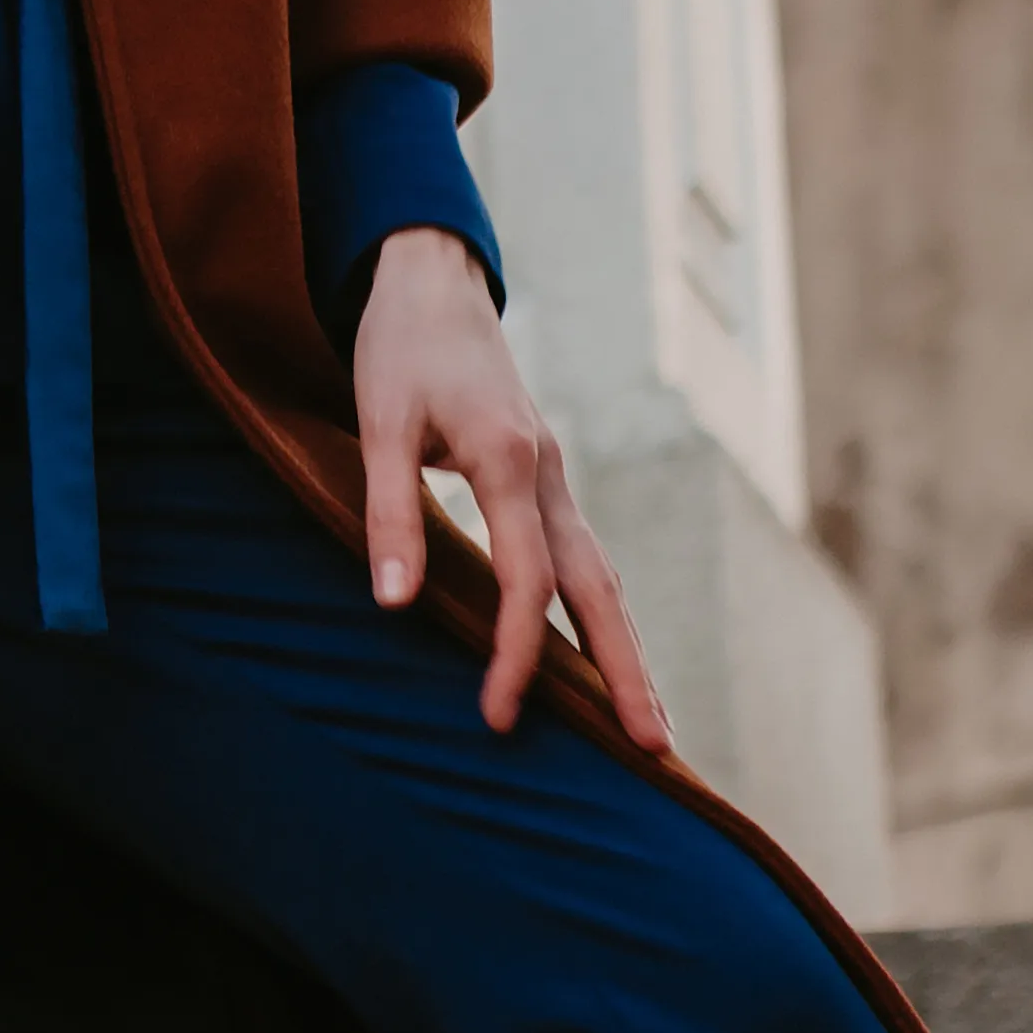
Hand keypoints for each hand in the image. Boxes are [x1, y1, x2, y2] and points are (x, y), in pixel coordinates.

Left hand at [352, 230, 674, 752]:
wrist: (432, 283)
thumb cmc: (399, 348)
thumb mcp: (379, 421)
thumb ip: (389, 512)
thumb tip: (394, 605)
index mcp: (508, 460)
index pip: (525, 579)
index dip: (515, 651)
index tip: (497, 714)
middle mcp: (547, 474)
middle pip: (598, 587)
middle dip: (626, 670)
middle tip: (654, 749)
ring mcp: (554, 477)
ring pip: (602, 575)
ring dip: (625, 648)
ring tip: (650, 722)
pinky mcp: (543, 479)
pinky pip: (583, 558)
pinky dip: (601, 612)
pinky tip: (606, 653)